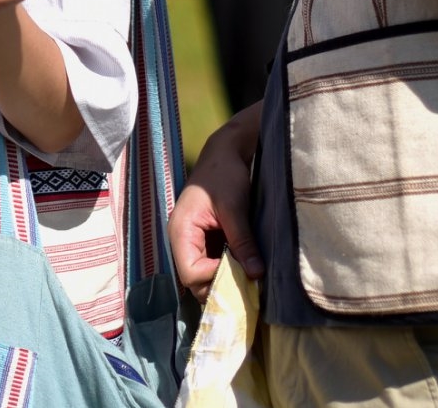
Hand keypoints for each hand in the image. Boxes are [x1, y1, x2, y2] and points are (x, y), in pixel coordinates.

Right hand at [168, 108, 263, 300]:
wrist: (226, 152)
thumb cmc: (225, 174)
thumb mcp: (235, 208)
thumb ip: (242, 241)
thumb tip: (255, 275)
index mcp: (181, 231)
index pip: (191, 273)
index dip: (214, 278)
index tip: (241, 273)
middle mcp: (182, 240)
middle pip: (195, 280)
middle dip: (220, 285)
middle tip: (248, 284)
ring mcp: (193, 241)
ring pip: (204, 275)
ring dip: (226, 278)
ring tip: (249, 278)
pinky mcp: (205, 240)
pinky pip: (212, 263)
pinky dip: (228, 269)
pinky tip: (246, 267)